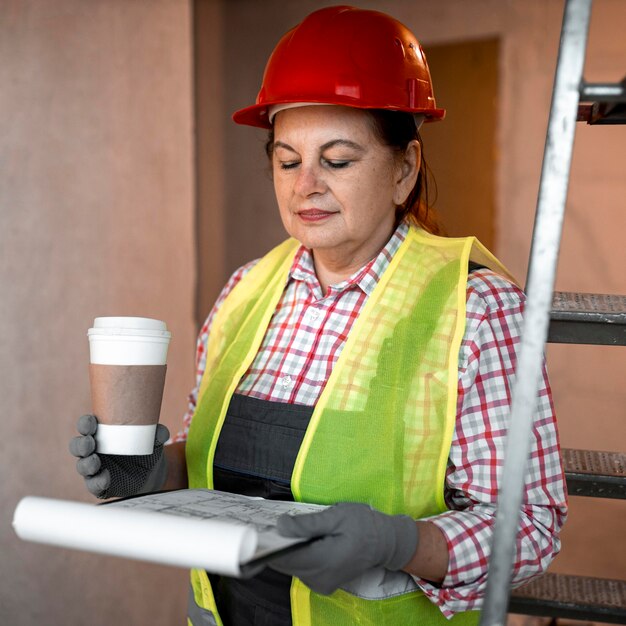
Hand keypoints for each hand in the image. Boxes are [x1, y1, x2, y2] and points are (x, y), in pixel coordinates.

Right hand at [69, 414, 168, 498]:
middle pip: (78, 446)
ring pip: (82, 465)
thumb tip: (160, 431)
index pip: (87, 426)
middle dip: (81, 444)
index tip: (92, 421)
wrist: (151, 472)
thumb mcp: (153, 439)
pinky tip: (105, 478)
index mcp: (102, 434)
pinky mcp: (100, 484)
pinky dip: (97, 482)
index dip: (85, 423)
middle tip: (91, 442)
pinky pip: (93, 485)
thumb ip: (158, 433)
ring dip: (86, 463)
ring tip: (96, 461)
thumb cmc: (146, 448)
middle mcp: (94, 450)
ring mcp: (95, 468)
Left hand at [270, 502, 417, 594]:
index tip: (258, 530)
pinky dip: (298, 555)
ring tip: (296, 530)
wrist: (385, 542)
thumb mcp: (336, 516)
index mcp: (323, 561)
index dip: (268, 544)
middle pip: (285, 563)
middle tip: (280, 523)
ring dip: (289, 549)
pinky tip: (306, 541)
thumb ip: (307, 524)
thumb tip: (280, 526)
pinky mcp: (323, 584)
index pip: (284, 558)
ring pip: (292, 566)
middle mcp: (319, 579)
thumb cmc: (363, 525)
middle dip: (279, 544)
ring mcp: (321, 584)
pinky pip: (301, 569)